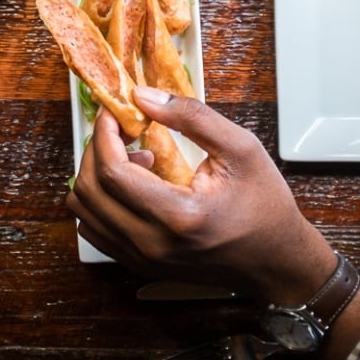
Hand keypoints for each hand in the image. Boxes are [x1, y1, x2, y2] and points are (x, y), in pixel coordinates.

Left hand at [66, 87, 335, 305]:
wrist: (277, 262)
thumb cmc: (265, 206)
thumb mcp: (241, 148)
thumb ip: (191, 117)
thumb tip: (141, 96)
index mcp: (179, 216)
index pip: (112, 172)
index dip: (103, 134)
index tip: (114, 112)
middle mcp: (152, 243)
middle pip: (88, 190)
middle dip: (95, 149)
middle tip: (120, 130)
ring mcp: (140, 258)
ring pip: (82, 210)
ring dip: (94, 174)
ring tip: (132, 160)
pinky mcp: (136, 263)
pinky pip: (92, 227)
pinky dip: (98, 199)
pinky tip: (131, 185)